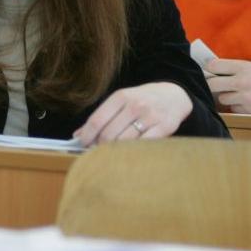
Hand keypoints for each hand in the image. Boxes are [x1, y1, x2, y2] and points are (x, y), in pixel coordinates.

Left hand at [74, 81, 191, 145]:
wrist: (173, 95)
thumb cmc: (141, 100)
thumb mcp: (120, 101)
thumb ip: (101, 117)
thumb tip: (77, 136)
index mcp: (121, 97)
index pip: (97, 120)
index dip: (87, 136)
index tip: (82, 144)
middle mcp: (135, 105)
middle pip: (109, 134)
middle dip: (99, 146)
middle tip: (97, 151)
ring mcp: (150, 116)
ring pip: (124, 142)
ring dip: (114, 152)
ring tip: (110, 154)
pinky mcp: (164, 127)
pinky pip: (143, 145)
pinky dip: (132, 152)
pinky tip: (128, 154)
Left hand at [205, 59, 250, 115]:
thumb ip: (235, 69)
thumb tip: (212, 71)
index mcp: (244, 67)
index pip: (214, 66)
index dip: (209, 69)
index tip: (208, 71)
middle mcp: (242, 82)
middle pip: (212, 84)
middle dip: (211, 85)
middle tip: (214, 85)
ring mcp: (245, 98)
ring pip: (222, 99)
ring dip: (226, 97)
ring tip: (238, 94)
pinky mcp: (248, 111)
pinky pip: (233, 109)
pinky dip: (237, 106)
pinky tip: (248, 103)